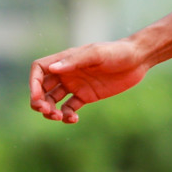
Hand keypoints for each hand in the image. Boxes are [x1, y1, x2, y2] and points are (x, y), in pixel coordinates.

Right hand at [30, 39, 152, 123]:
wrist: (138, 59)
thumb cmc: (117, 52)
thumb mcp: (96, 54)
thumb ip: (75, 61)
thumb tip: (53, 69)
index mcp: (65, 60)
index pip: (39, 70)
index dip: (33, 83)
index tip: (37, 97)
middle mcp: (67, 73)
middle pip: (43, 88)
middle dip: (39, 101)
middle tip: (46, 111)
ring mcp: (76, 85)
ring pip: (54, 100)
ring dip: (51, 111)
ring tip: (59, 117)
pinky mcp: (86, 96)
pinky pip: (70, 108)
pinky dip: (67, 116)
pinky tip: (73, 119)